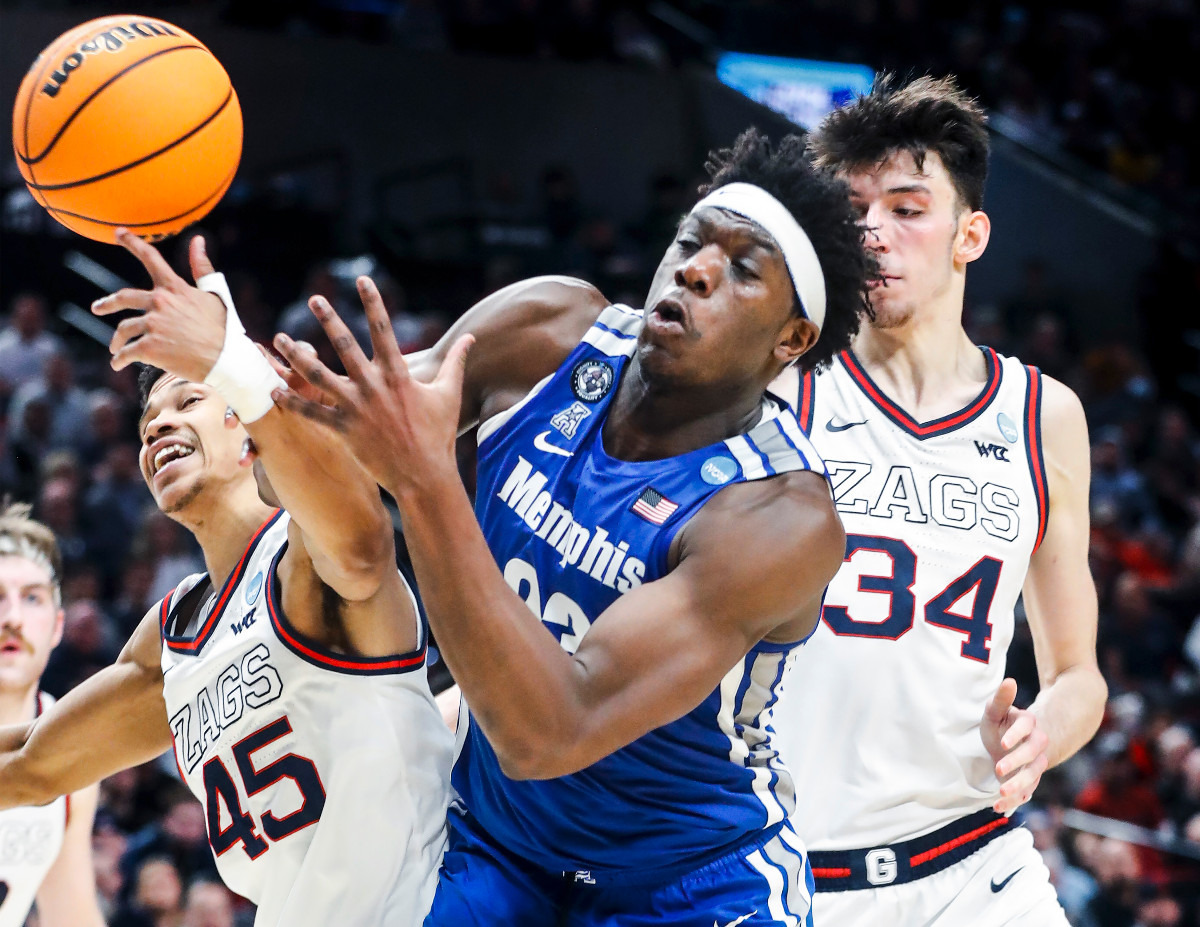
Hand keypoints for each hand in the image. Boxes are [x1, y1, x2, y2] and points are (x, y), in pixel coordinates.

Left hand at [90, 229, 226, 378]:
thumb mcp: (214, 294)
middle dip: (107, 304)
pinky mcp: (149, 347)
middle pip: (123, 297)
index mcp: (174, 288)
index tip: (118, 232)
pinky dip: (119, 359)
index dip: (132, 242)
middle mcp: (160, 302)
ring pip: (123, 329)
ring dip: (117, 340)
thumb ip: (202, 267)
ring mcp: (153, 325)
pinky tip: (118, 364)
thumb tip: (197, 239)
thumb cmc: (222, 328)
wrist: (225, 359)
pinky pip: (126, 352)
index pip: (150, 258)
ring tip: (115, 348)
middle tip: (98, 308)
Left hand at [270, 275, 473, 494]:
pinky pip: (312, 412)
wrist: (424, 475)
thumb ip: (456, 363)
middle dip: (328, 319)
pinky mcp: (344, 429)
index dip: (373, 302)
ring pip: (319, 375)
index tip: (362, 280)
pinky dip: (292, 402)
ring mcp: (356, 407)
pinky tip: (273, 390)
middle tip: (315, 298)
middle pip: (345, 344)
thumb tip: (471, 338)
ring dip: (297, 356)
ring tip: (279, 339)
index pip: (383, 329)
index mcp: (397, 374)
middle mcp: (373, 386)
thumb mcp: (449, 394)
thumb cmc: (438, 435)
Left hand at [981, 678, 1049, 815]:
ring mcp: (1035, 762)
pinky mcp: (1030, 779)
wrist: (1009, 742)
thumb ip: (1001, 699)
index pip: (1026, 726)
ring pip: (1034, 774)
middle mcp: (1036, 743)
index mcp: (1028, 723)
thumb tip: (1010, 681)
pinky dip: (1015, 798)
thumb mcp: (995, 711)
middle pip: (1033, 753)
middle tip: (998, 769)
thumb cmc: (1000, 723)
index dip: (1016, 734)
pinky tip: (999, 806)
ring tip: (1001, 793)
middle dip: (1017, 762)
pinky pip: (1027, 790)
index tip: (1002, 743)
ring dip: (1019, 784)